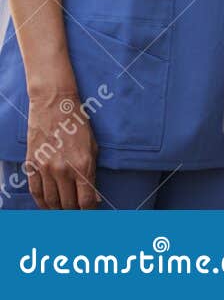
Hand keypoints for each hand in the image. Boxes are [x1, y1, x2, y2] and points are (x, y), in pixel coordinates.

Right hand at [25, 91, 97, 208]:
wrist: (54, 106)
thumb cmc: (78, 125)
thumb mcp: (93, 147)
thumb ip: (92, 173)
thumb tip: (92, 197)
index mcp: (82, 165)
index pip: (85, 201)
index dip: (88, 211)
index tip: (89, 213)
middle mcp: (63, 170)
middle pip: (67, 204)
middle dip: (73, 212)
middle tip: (76, 213)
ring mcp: (45, 169)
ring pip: (50, 201)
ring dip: (58, 210)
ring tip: (63, 212)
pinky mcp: (32, 166)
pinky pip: (35, 191)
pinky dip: (41, 202)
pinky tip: (47, 206)